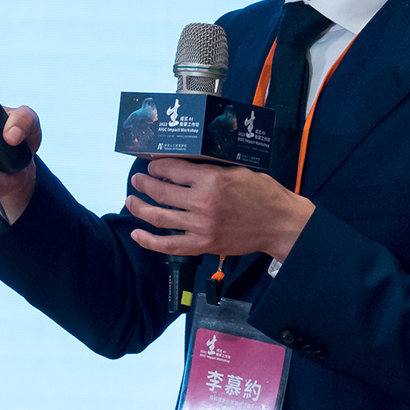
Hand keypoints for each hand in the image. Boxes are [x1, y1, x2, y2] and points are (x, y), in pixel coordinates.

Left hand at [125, 159, 313, 261]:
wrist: (278, 223)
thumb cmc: (262, 194)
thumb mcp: (236, 170)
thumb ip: (209, 170)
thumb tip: (181, 168)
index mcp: (211, 179)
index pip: (172, 169)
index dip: (156, 165)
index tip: (152, 164)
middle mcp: (202, 202)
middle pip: (161, 192)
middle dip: (143, 183)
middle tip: (137, 179)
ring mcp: (201, 226)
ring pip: (159, 217)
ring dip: (140, 208)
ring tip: (131, 200)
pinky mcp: (203, 245)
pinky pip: (169, 245)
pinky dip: (149, 241)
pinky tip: (137, 234)